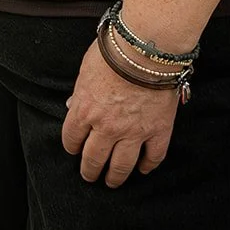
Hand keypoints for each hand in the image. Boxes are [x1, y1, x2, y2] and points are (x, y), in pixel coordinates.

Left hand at [61, 40, 178, 187]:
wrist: (146, 47)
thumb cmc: (114, 50)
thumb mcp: (86, 68)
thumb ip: (80, 91)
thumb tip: (73, 105)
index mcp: (86, 110)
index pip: (71, 138)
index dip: (71, 146)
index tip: (74, 149)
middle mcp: (107, 127)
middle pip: (93, 159)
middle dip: (89, 171)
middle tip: (90, 176)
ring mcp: (134, 132)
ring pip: (121, 166)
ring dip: (115, 177)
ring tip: (112, 182)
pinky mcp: (158, 131)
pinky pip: (153, 157)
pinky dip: (148, 166)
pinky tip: (143, 169)